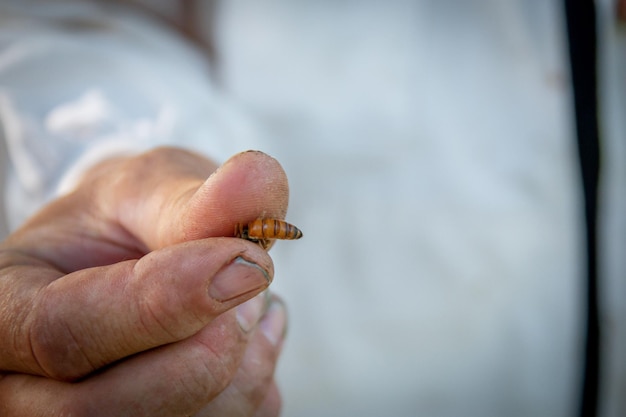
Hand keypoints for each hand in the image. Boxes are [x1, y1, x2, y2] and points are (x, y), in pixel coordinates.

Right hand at [0, 148, 289, 415]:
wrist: (134, 261)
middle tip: (253, 278)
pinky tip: (248, 337)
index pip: (64, 332)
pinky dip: (254, 385)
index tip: (248, 262)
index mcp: (5, 310)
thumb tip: (256, 177)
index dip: (164, 302)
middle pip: (110, 407)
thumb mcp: (151, 189)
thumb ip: (197, 196)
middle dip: (208, 345)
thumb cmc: (130, 222)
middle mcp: (25, 387)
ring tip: (249, 301)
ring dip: (243, 363)